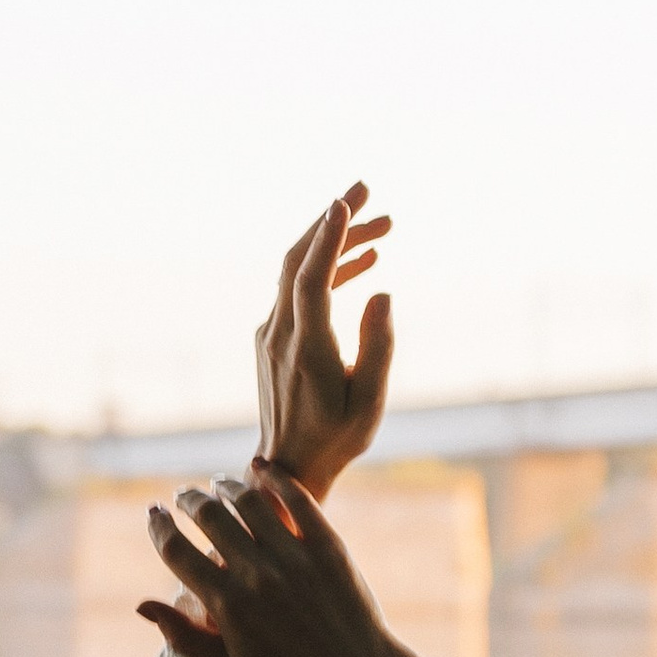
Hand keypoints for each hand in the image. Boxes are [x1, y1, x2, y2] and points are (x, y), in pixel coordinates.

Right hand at [138, 464, 442, 656]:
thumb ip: (184, 635)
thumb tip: (141, 605)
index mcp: (227, 606)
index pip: (177, 552)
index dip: (158, 527)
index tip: (153, 513)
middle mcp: (257, 576)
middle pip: (209, 517)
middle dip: (188, 499)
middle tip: (184, 495)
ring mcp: (294, 558)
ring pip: (248, 501)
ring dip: (226, 486)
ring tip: (218, 484)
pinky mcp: (328, 546)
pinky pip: (296, 499)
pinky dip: (274, 478)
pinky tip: (260, 469)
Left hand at [253, 185, 393, 498]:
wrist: (287, 468)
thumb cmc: (336, 439)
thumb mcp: (369, 401)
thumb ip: (378, 345)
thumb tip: (382, 293)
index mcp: (306, 348)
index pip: (311, 278)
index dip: (328, 238)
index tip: (345, 202)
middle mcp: (281, 334)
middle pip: (299, 261)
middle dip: (331, 220)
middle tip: (365, 189)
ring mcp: (273, 335)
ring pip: (298, 272)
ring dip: (336, 243)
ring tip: (383, 227)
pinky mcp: (274, 340)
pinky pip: (298, 291)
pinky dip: (327, 269)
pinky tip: (363, 262)